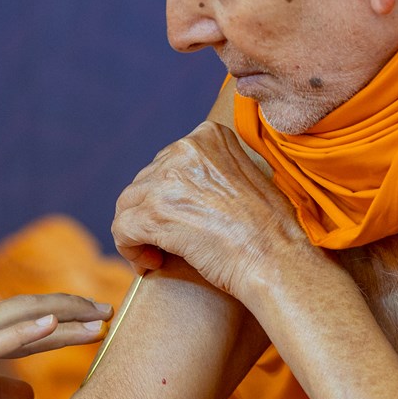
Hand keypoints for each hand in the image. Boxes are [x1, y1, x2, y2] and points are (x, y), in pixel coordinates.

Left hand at [112, 120, 306, 299]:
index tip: (183, 216)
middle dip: (152, 213)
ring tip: (158, 254)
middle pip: (145, 181)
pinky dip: (129, 249)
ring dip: (138, 231)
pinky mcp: (154, 213)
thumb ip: (210, 169)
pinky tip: (151, 263)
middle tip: (170, 241)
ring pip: (128, 204)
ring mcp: (168, 179)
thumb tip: (180, 188)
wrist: (276, 257)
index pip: (167, 161)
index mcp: (209, 135)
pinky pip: (121, 228)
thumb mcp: (244, 175)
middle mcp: (185, 149)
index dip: (169, 193)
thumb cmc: (269, 227)